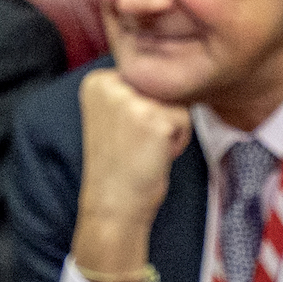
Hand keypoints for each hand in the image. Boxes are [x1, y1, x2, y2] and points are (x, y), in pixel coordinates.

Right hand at [72, 68, 191, 281]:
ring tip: (144, 150)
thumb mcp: (115, 116)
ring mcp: (133, 100)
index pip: (144, 78)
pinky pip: (185, 120)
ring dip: (169, 129)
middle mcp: (111, 83)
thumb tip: (169, 76)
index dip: (144, 109)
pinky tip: (154, 156)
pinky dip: (178, 141)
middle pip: (161, 87)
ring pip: (176, 102)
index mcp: (98, 80)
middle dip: (158, 117)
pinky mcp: (155, 118)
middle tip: (135, 144)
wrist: (112, 205)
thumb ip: (132, 92)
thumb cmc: (118, 165)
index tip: (124, 134)